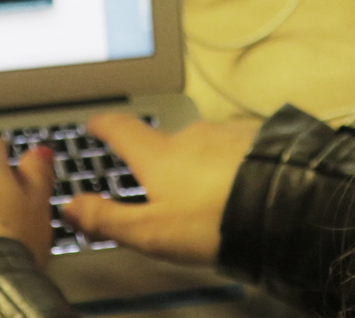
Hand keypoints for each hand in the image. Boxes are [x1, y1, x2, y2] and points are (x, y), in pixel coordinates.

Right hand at [63, 114, 258, 264]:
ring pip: (200, 147)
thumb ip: (107, 218)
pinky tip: (236, 187)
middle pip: (163, 142)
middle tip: (158, 185)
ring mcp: (225, 133)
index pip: (121, 130)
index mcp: (159, 155)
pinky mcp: (257, 139)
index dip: (104, 125)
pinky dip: (228, 166)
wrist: (284, 205)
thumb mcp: (152, 231)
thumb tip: (71, 207)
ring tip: (205, 197)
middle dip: (158, 160)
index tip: (95, 122)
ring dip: (197, 165)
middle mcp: (190, 135)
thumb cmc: (215, 220)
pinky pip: (233, 150)